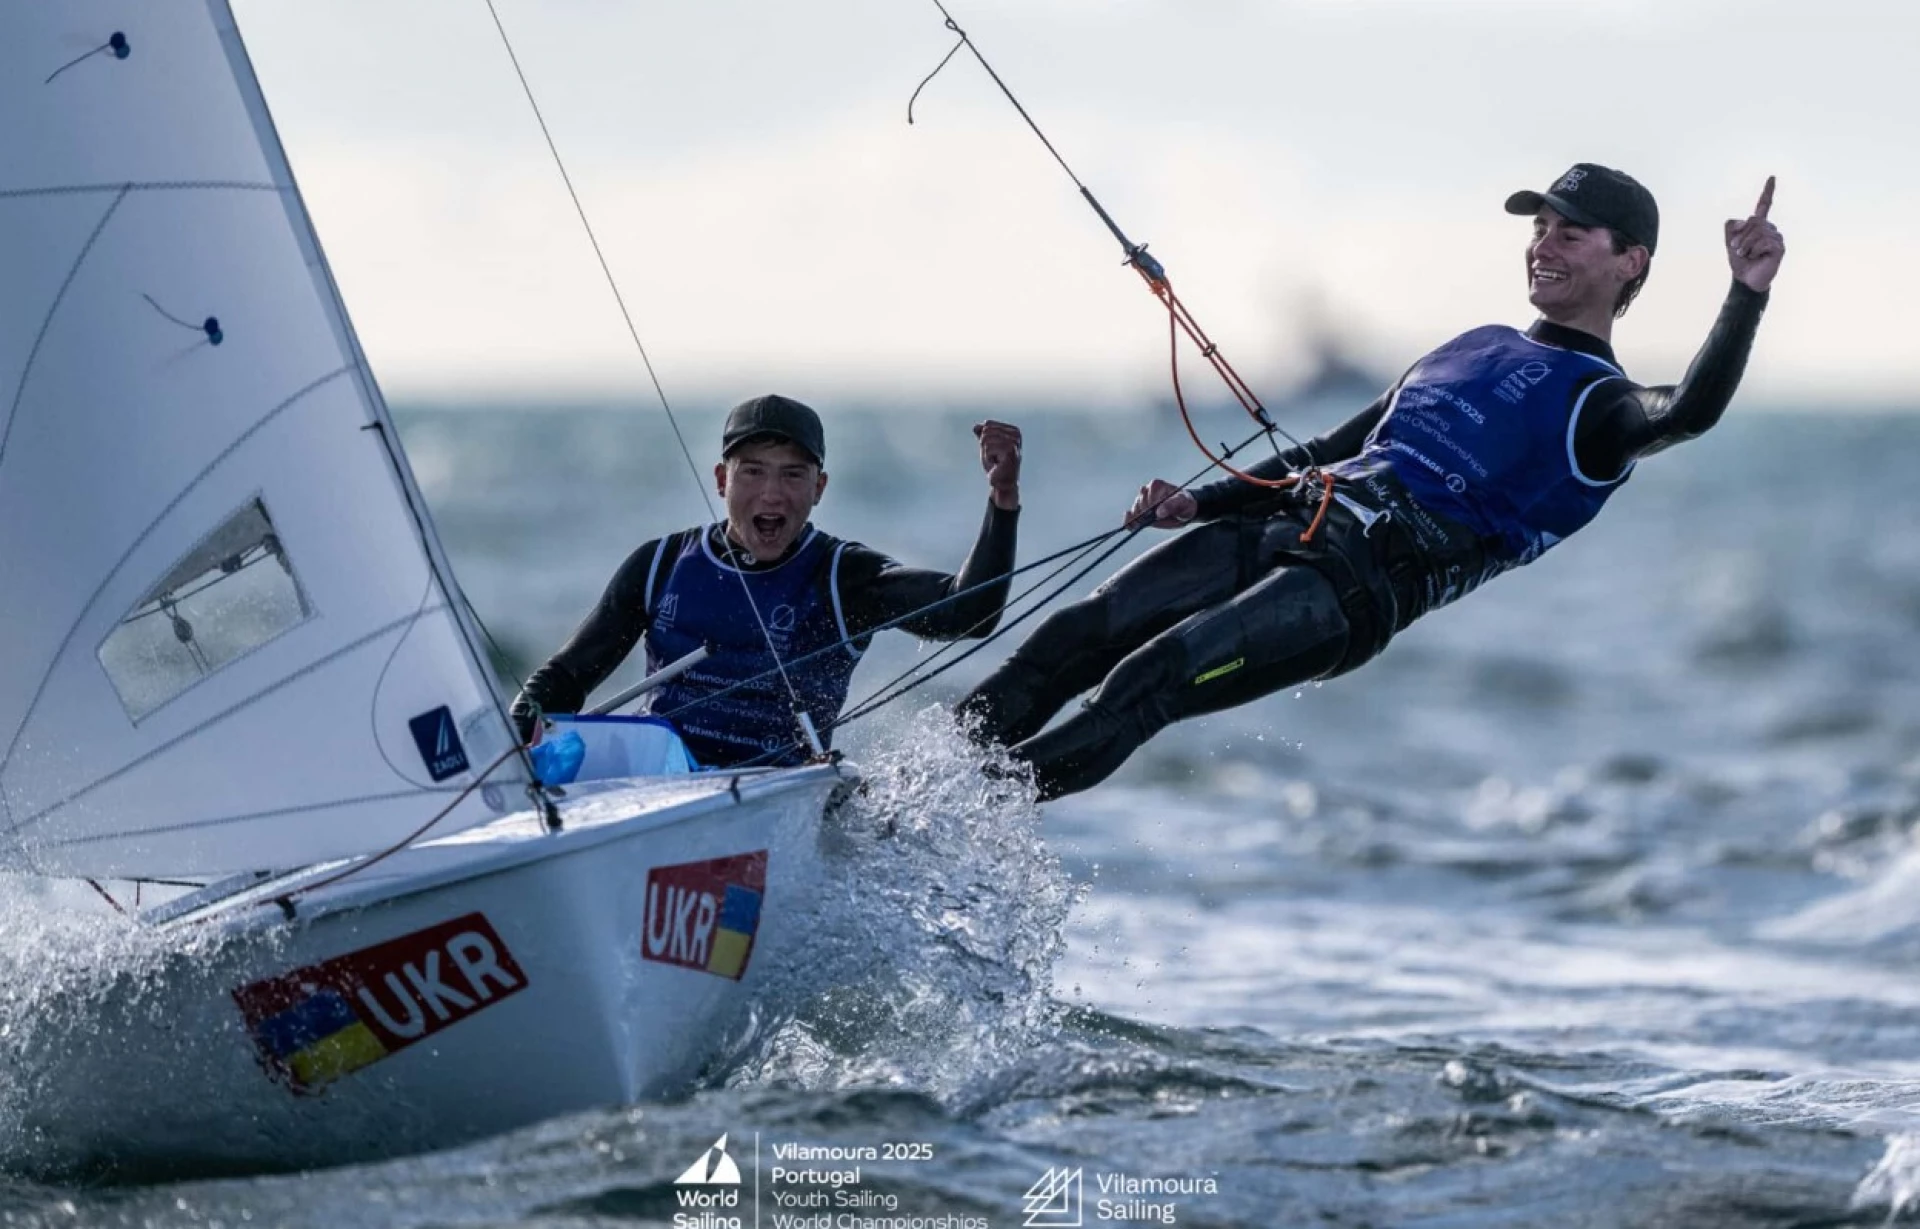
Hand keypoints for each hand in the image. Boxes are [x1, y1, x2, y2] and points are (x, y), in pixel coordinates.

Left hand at [975, 419, 1021, 510]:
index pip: (988, 424)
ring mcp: (1014, 442)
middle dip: (985, 446)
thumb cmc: (996, 465)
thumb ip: (982, 435)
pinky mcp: (1010, 450)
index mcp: (1013, 431)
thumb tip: (975, 426)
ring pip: (985, 439)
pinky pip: (987, 448)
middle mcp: (1016, 434)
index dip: (985, 440)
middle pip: (986, 431)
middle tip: (995, 457)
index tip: (995, 451)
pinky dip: (988, 458)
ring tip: (996, 461)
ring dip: (986, 453)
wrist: (1003, 484)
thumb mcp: (987, 447)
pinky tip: (997, 465)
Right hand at [1126, 478, 1196, 528]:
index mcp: (1156, 485)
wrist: (1184, 511)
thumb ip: (1171, 505)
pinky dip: (1128, 522)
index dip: (1151, 505)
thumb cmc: (1184, 503)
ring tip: (1147, 522)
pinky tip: (1130, 526)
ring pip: (1135, 511)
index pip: (1148, 495)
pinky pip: (1130, 517)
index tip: (1158, 512)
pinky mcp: (1140, 513)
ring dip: (1139, 518)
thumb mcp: (1182, 502)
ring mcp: (1142, 502)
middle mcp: (1146, 492)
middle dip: (1146, 513)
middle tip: (1154, 517)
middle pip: (1139, 503)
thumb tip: (1159, 512)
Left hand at [1726, 176, 1784, 292]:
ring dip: (1745, 245)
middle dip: (1740, 236)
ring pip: (1757, 231)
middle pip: (1753, 220)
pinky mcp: (1780, 247)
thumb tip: (1746, 221)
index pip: (1764, 205)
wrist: (1745, 279)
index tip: (1772, 177)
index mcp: (1758, 225)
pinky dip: (1753, 250)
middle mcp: (1770, 228)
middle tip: (1736, 249)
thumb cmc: (1739, 261)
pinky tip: (1756, 257)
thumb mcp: (1729, 241)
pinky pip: (1763, 242)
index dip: (1767, 191)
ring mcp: (1777, 237)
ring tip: (1745, 255)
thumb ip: (1732, 226)